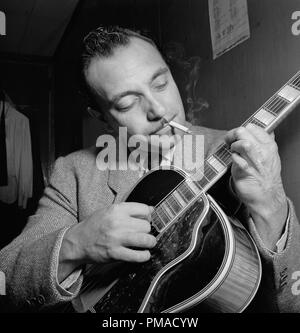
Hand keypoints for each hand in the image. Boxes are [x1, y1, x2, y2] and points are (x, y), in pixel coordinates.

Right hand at [58, 202, 155, 281]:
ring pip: (146, 239)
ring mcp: (116, 238)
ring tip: (147, 243)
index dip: (148, 216)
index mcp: (116, 210)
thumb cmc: (94, 225)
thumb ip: (129, 209)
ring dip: (150, 242)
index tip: (146, 220)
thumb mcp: (109, 211)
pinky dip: (144, 256)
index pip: (144, 209)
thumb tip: (151, 210)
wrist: (77, 241)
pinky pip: (138, 256)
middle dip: (147, 230)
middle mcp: (117, 222)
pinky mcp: (115, 253)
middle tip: (143, 233)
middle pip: (146, 225)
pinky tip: (143, 254)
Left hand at [225, 124, 287, 248]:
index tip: (235, 136)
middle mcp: (263, 151)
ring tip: (233, 152)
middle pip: (243, 131)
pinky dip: (232, 159)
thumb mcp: (268, 155)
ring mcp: (255, 161)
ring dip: (233, 147)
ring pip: (241, 143)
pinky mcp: (246, 171)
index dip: (240, 130)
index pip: (252, 127)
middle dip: (232, 136)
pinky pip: (236, 159)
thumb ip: (261, 142)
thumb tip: (252, 130)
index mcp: (269, 145)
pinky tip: (235, 163)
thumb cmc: (265, 177)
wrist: (267, 196)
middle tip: (229, 142)